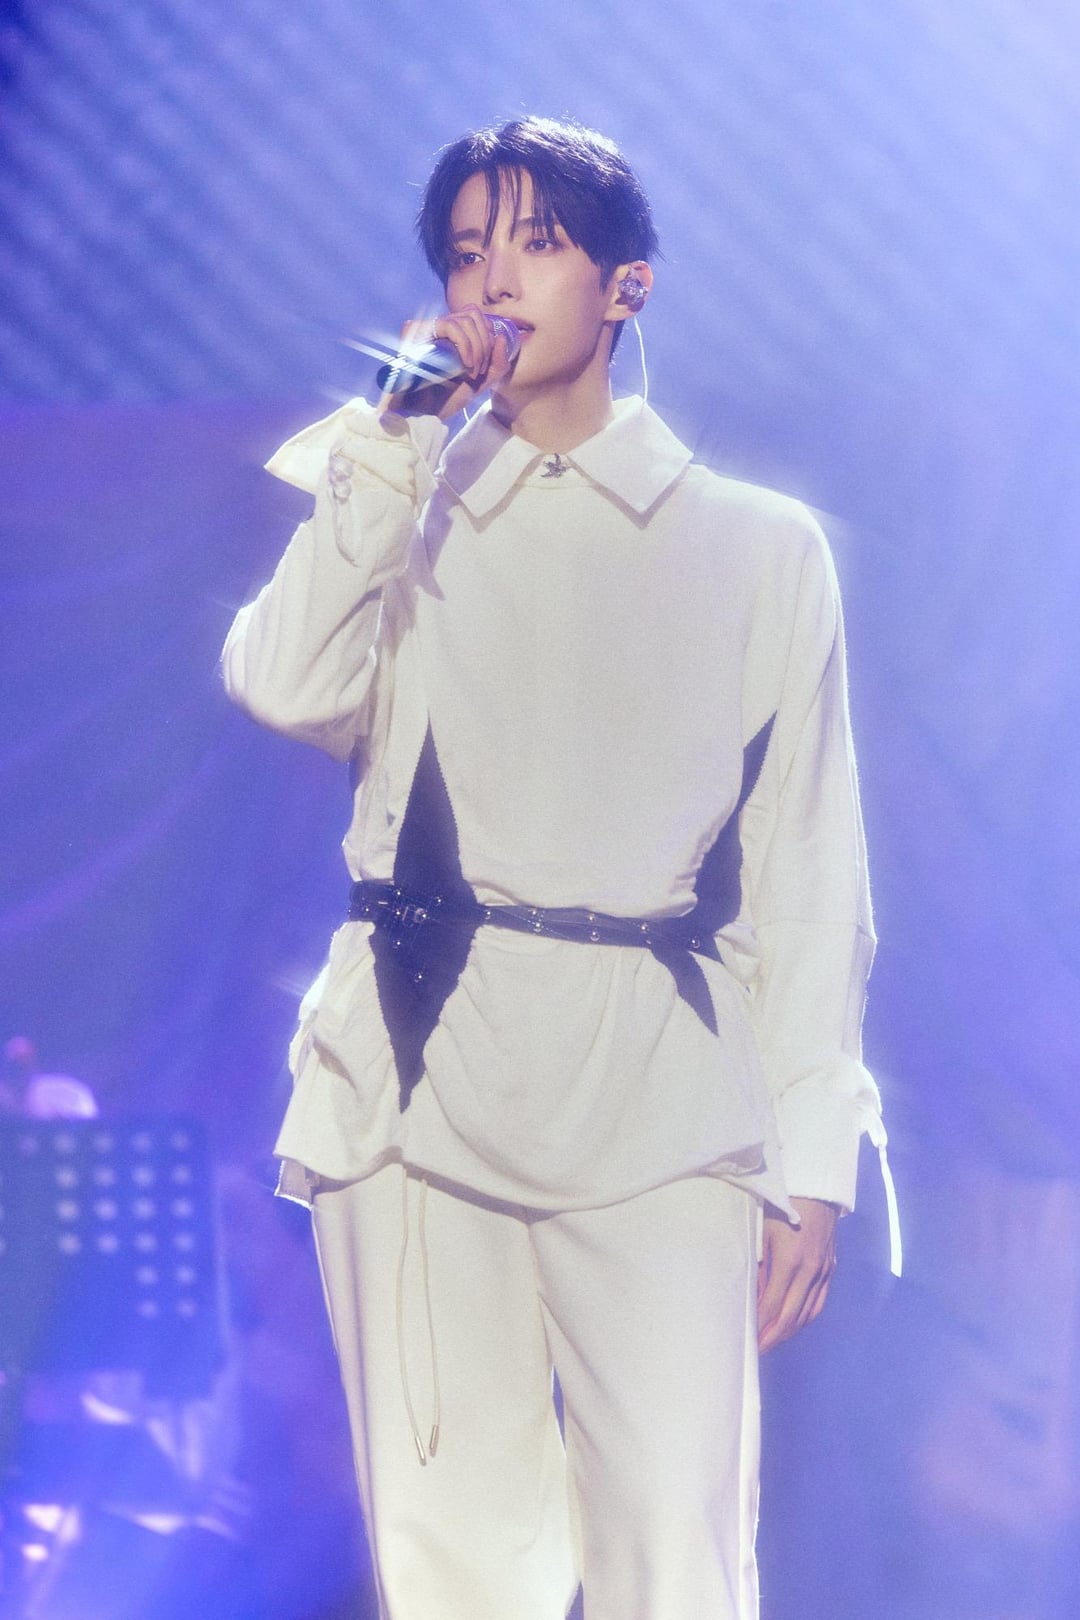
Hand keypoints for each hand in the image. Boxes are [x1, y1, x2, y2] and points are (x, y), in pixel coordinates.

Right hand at [384, 306, 517, 419]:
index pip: (475, 316)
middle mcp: (437, 327)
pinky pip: (450, 326)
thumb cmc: (447, 399)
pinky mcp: (415, 330)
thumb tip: (502, 338)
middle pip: (473, 314)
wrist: (424, 414)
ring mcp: (425, 327)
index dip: (488, 336)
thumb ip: (497, 364)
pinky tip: (466, 364)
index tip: (485, 365)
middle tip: (479, 370)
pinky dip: (465, 344)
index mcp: (450, 334)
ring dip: (477, 347)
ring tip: (472, 371)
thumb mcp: (481, 381)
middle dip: (485, 344)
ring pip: (465, 320)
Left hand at [757, 1196, 838, 1353]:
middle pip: (790, 1317)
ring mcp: (823, 1272)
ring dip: (789, 1332)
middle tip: (757, 1351)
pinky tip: (794, 1323)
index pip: (771, 1306)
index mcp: (790, 1262)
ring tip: (772, 1341)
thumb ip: (759, 1265)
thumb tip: (751, 1294)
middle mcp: (810, 1271)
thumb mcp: (763, 1232)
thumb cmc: (782, 1206)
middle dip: (772, 1337)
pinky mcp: (830, 1269)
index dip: (759, 1326)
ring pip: (807, 1314)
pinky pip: (819, 1302)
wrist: (816, 1190)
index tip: (747, 1339)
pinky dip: (805, 1318)